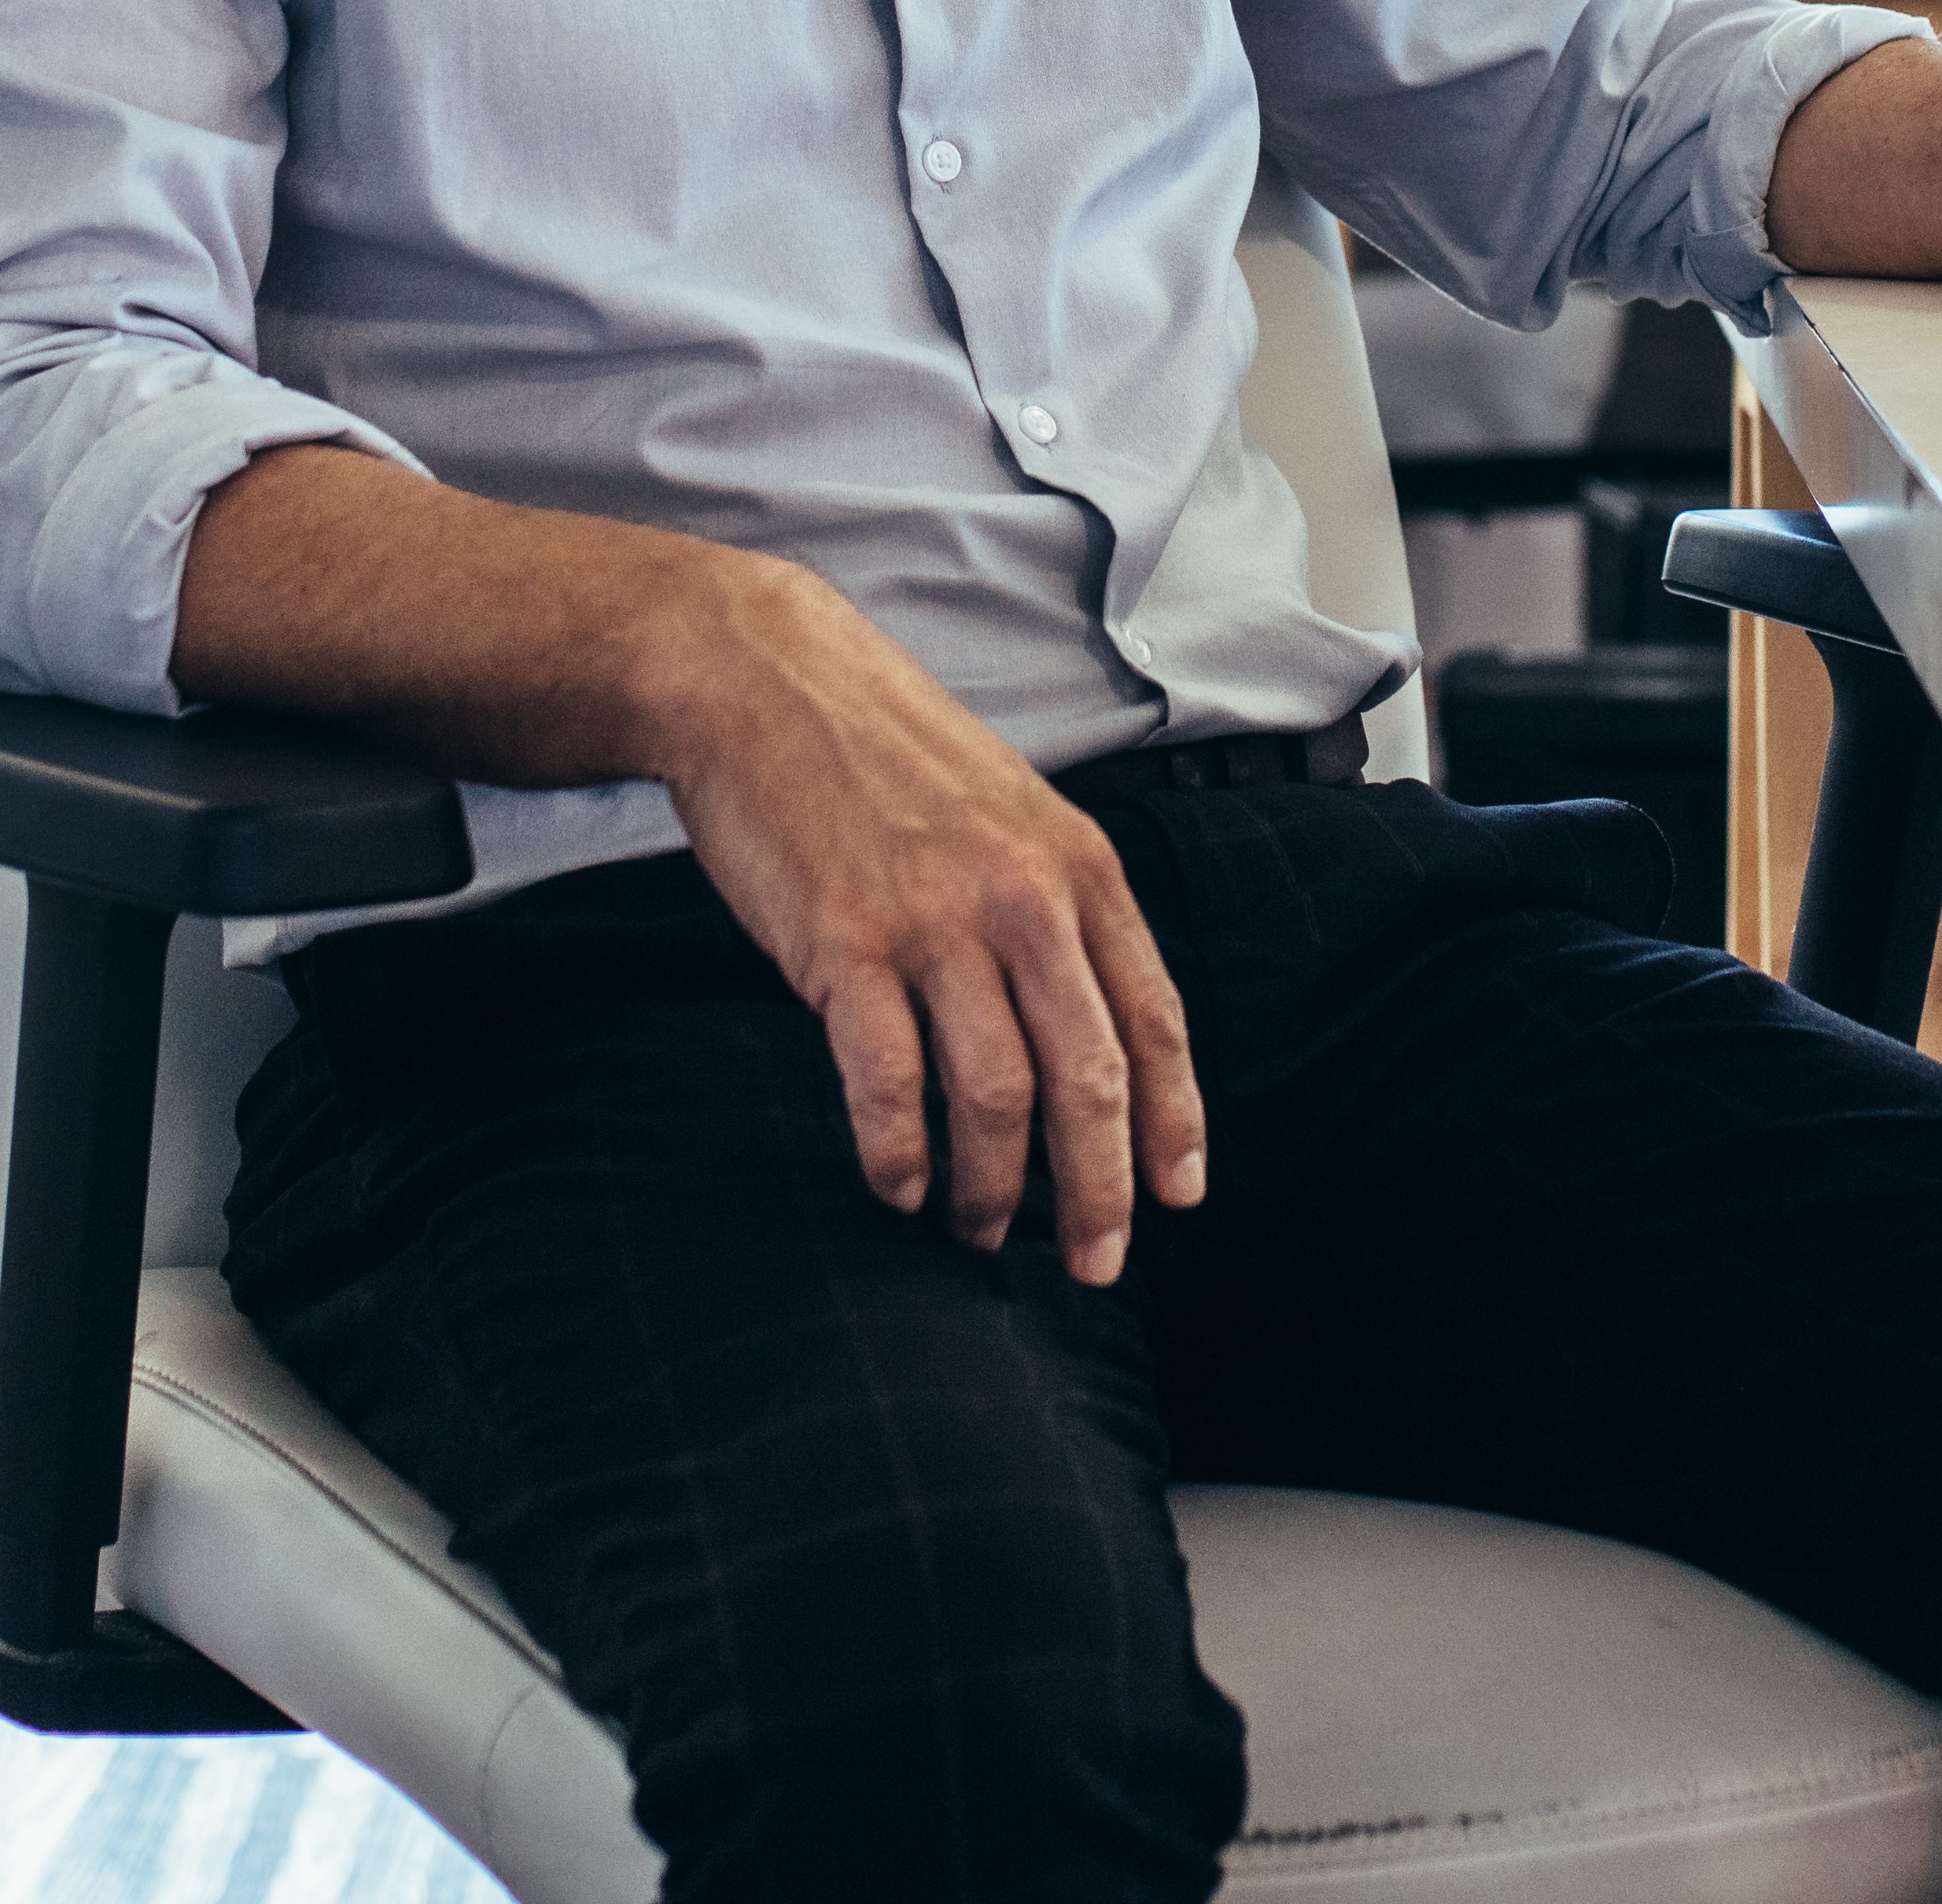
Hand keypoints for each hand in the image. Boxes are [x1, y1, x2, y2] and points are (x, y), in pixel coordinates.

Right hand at [648, 562, 1207, 1283]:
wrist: (763, 678)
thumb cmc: (883, 751)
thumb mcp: (1009, 807)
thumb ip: (1054, 903)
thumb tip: (1083, 1019)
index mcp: (1078, 866)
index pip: (1152, 1020)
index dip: (1173, 1122)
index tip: (1178, 1197)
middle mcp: (1021, 899)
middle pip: (1089, 1078)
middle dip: (1101, 1190)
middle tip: (1095, 1264)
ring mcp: (934, 923)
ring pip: (996, 1095)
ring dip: (993, 1188)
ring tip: (979, 1229)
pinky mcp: (845, 945)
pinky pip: (888, 1084)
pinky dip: (899, 1154)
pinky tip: (898, 1183)